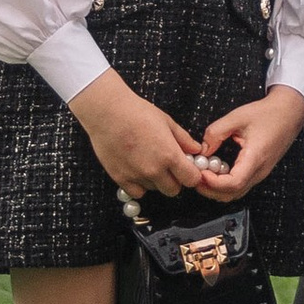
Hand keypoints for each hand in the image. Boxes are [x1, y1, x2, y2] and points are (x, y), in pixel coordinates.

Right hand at [68, 69, 204, 197]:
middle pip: (174, 190)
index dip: (192, 175)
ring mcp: (136, 176)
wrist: (107, 112)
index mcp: (170, 155)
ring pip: (155, 190)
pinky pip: (137, 192)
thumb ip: (184, 140)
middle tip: (169, 167)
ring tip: (149, 162)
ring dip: (156, 181)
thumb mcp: (167, 122)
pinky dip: (140, 185)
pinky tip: (137, 170)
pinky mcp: (120, 178)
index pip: (191, 180)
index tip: (187, 169)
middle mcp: (154, 170)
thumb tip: (196, 150)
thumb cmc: (138, 112)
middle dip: (175, 180)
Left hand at [195, 84, 303, 196]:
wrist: (289, 112)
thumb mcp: (237, 117)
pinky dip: (224, 184)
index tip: (201, 172)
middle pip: (232, 194)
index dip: (213, 183)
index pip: (234, 183)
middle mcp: (259, 170)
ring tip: (203, 174)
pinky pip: (240, 185)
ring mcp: (260, 173)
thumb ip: (216, 132)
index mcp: (255, 158)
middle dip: (210, 190)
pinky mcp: (259, 171)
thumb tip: (202, 149)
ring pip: (235, 193)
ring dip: (216, 189)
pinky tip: (216, 170)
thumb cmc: (268, 114)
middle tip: (195, 176)